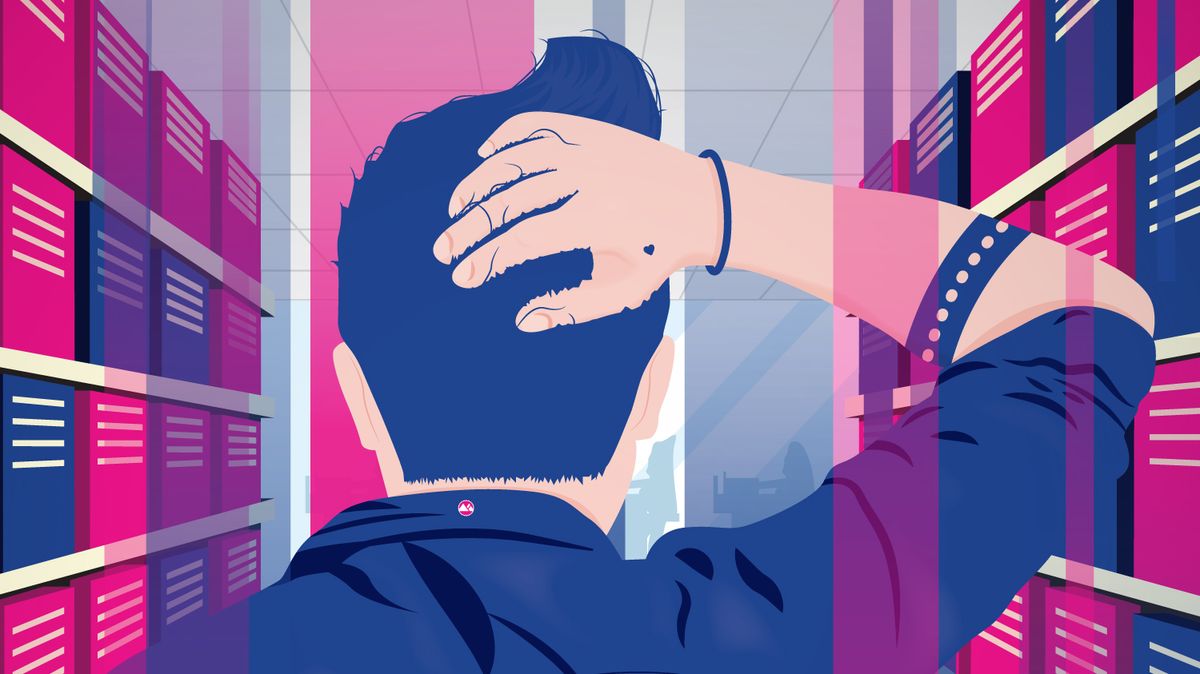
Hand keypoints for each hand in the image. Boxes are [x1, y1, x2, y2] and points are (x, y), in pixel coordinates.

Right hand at [434, 112, 722, 331]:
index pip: (522, 240)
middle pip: (508, 200)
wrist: (703, 201)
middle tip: (442, 250)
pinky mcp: (590, 129)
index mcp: (595, 221)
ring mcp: (587, 148)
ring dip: (476, 183)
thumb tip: (522, 320)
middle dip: (467, 228)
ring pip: (513, 157)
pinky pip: (535, 125)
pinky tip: (483, 157)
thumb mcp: (625, 292)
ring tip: (456, 209)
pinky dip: (503, 137)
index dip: (485, 260)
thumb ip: (573, 308)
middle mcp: (586, 178)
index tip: (461, 277)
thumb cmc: (660, 253)